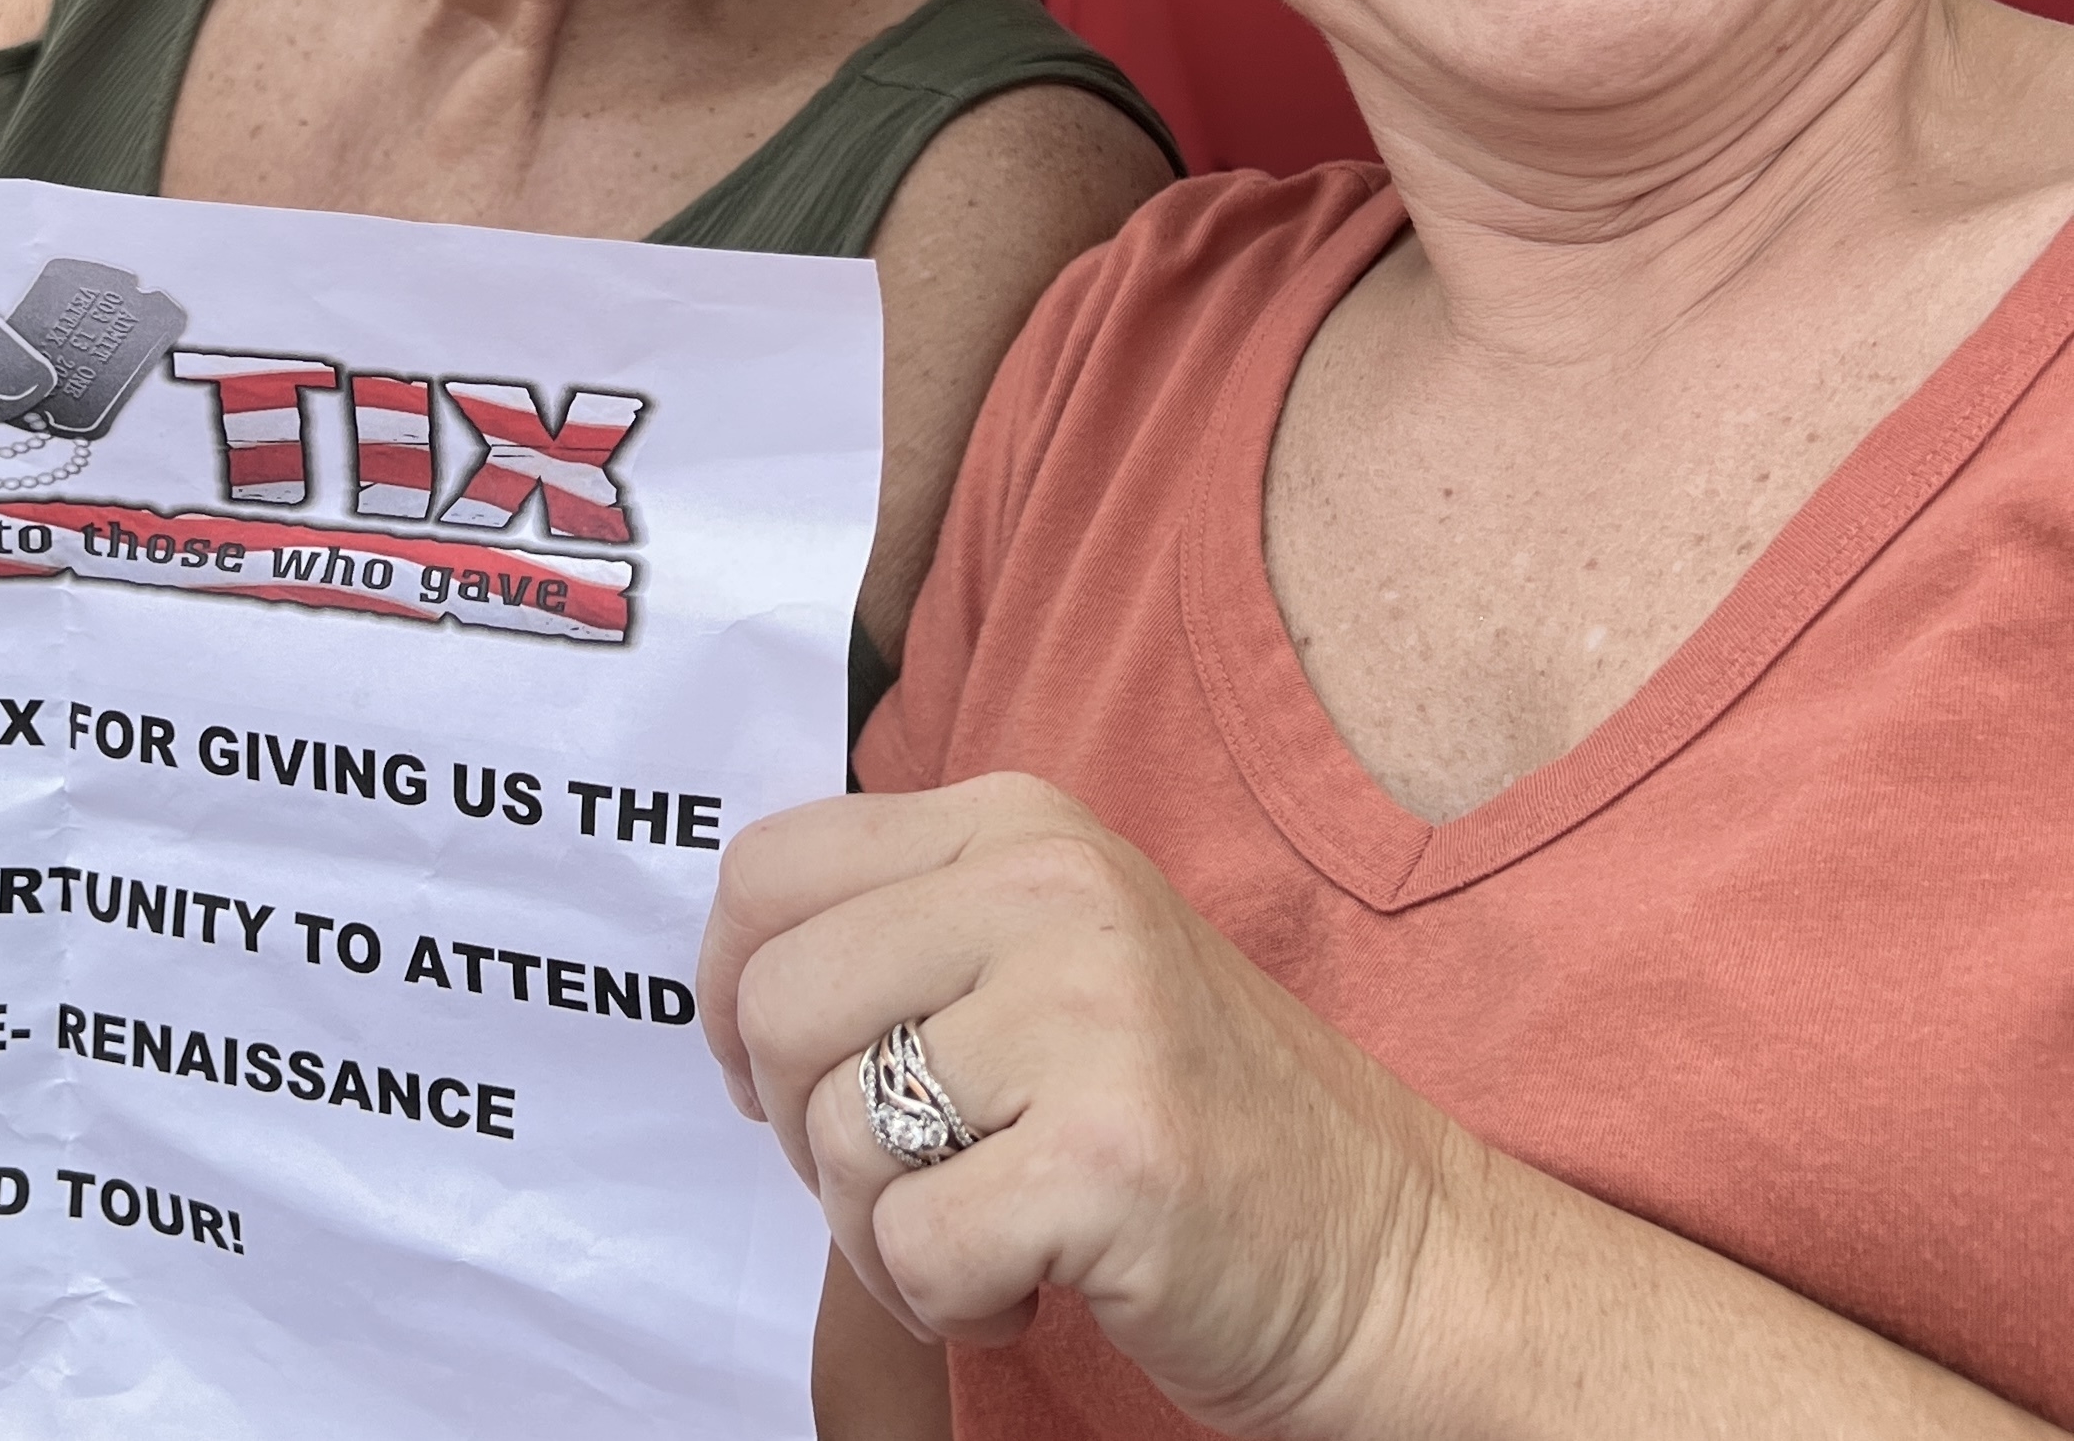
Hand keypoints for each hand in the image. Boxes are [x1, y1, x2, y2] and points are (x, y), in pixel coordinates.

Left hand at [699, 776, 1465, 1440]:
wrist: (1395, 1255)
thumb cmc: (1192, 1119)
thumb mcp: (1051, 955)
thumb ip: (910, 929)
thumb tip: (730, 976)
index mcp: (1020, 824)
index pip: (770, 868)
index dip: (728, 987)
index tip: (763, 1070)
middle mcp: (1050, 889)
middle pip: (779, 1004)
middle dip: (803, 1126)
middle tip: (906, 1177)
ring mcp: (1086, 1014)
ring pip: (834, 1134)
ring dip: (884, 1230)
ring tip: (995, 1225)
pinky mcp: (1110, 1157)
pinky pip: (911, 1247)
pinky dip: (949, 1299)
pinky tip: (1038, 1278)